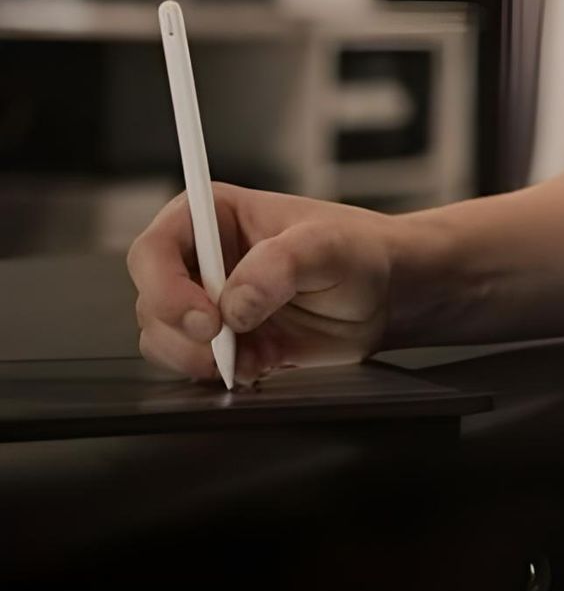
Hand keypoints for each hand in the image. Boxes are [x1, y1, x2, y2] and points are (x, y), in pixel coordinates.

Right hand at [127, 181, 402, 385]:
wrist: (385, 295)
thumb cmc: (358, 251)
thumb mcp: (328, 245)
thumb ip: (280, 265)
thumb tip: (235, 304)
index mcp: (212, 216)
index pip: (154, 250)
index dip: (165, 287)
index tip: (205, 318)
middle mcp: (199, 259)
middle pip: (152, 302)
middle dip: (183, 334)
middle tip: (227, 346)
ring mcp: (207, 303)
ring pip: (163, 340)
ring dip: (202, 359)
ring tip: (255, 356)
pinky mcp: (222, 341)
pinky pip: (194, 366)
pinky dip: (223, 374)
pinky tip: (263, 364)